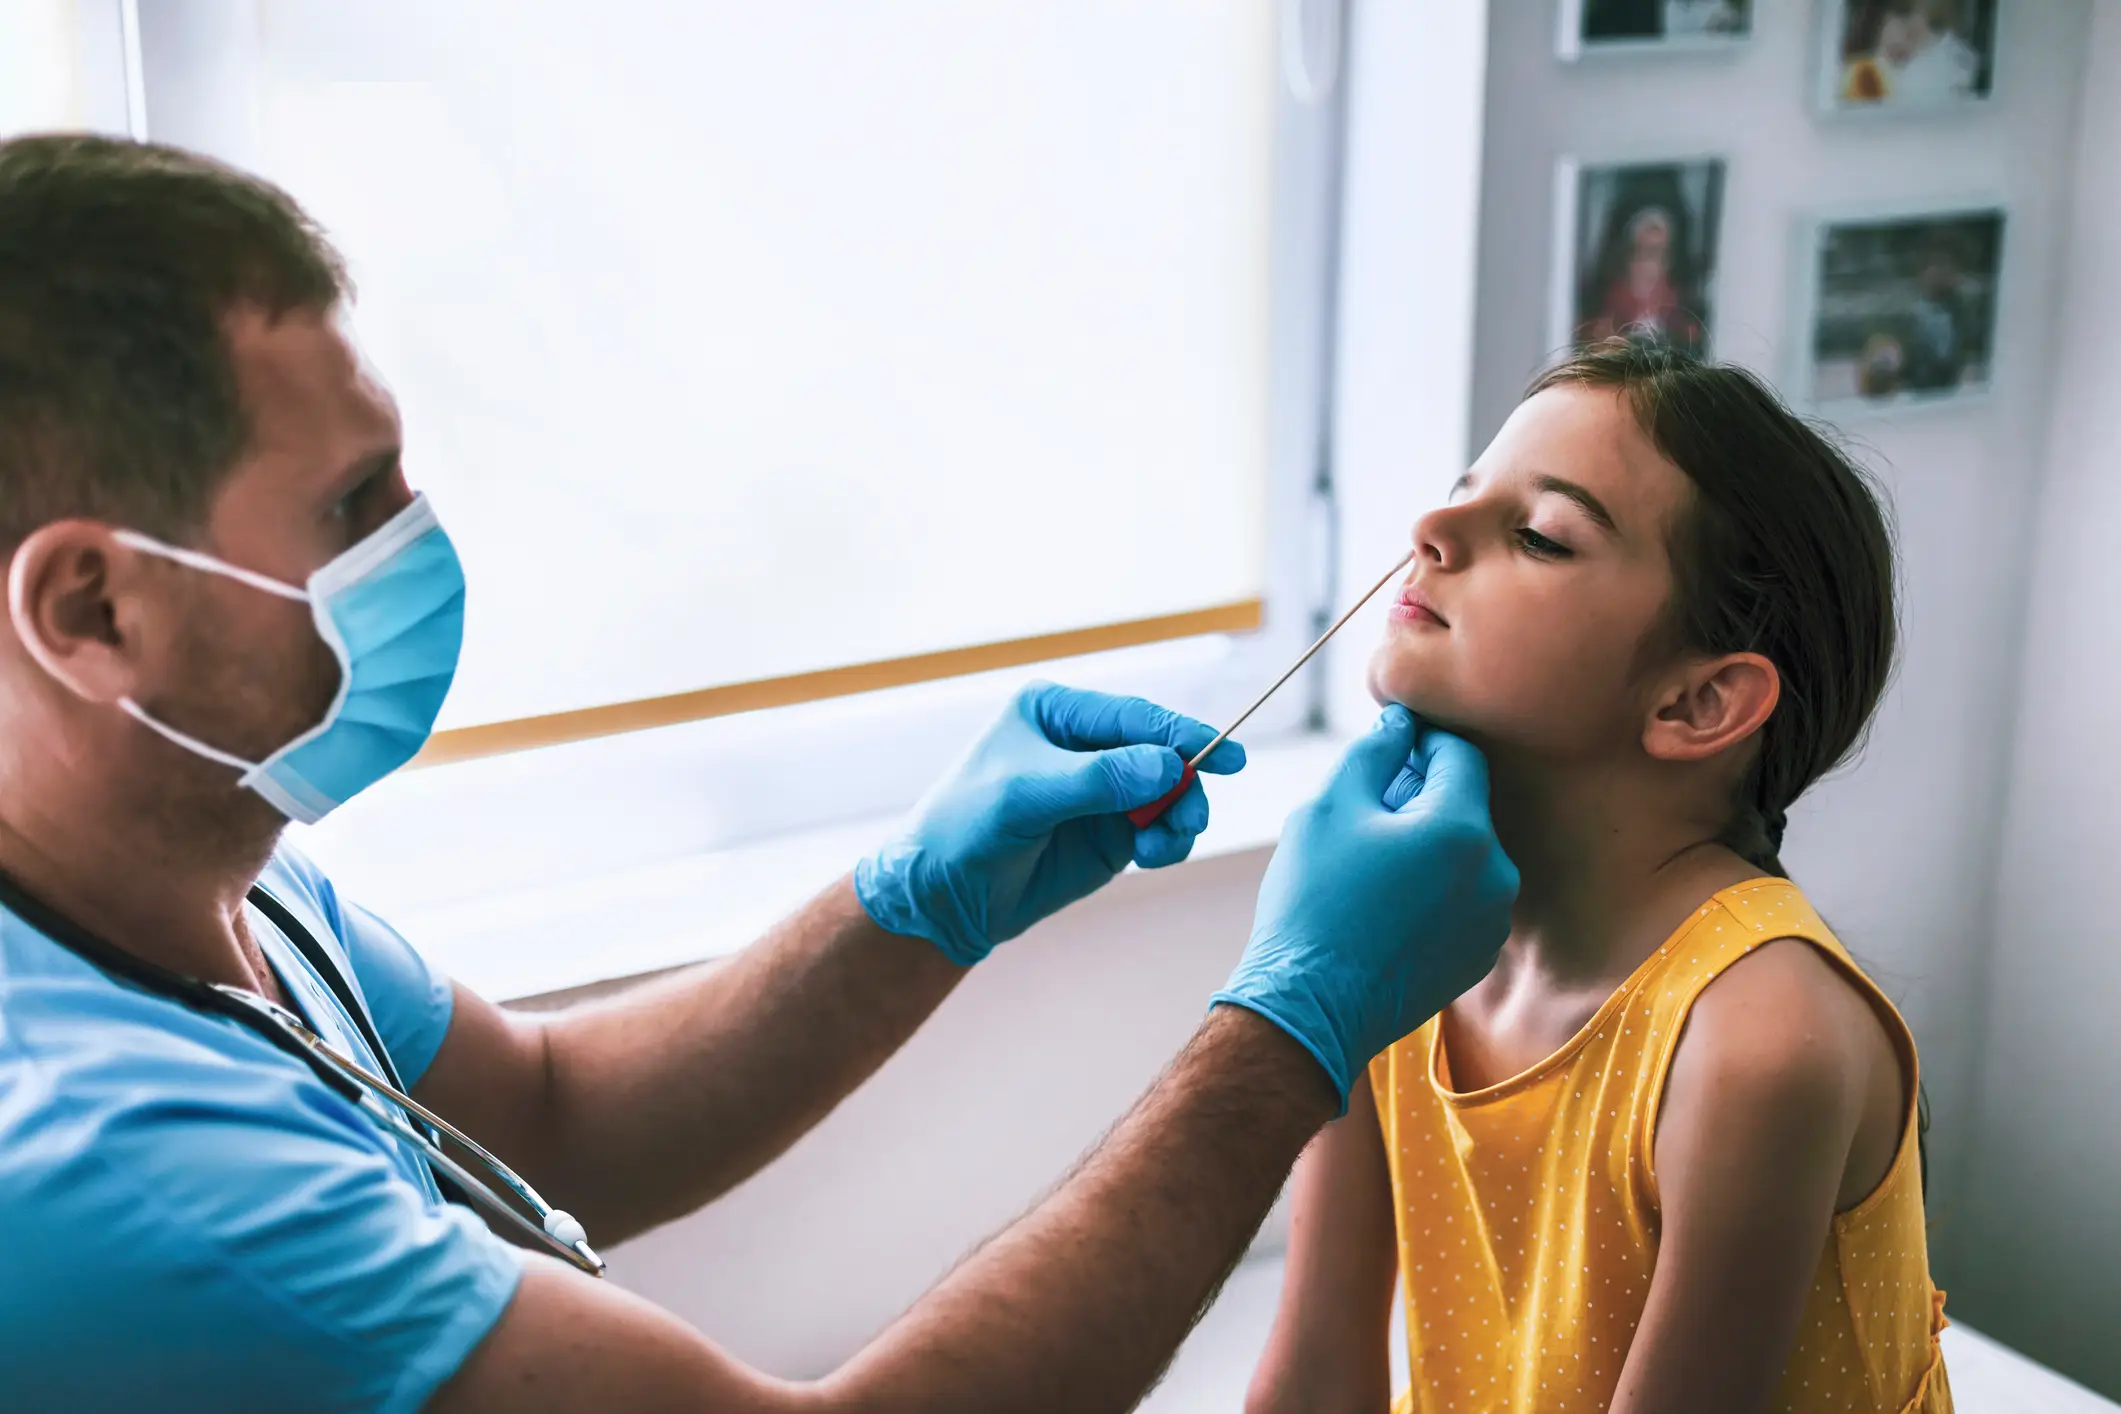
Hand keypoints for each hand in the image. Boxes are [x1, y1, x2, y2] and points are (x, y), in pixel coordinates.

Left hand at [855, 681, 1246, 965]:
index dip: (1183, 735)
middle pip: (1161, 754)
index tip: (1228, 757)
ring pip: (1168, 793)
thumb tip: (1168, 766)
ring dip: (1178, 818)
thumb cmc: (966, 827)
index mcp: (1056, 712)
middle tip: (1187, 820)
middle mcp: (1084, 745)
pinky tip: (1149, 856)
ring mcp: (1100, 790)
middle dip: (1183, 785)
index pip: (1133, 716)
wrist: (941, 896)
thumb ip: (1100, 780)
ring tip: (1159, 847)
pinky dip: (1166, 842)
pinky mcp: (1108, 833)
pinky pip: (1159, 828)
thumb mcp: (1027, 795)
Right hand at [1213, 706, 1516, 1105]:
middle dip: (1421, 798)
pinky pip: (1465, 899)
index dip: (1422, 742)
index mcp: (1462, 830)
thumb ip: (1374, 752)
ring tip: (1372, 866)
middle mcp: (1495, 874)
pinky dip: (1435, 889)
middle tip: (1365, 814)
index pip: (1459, 755)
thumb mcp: (1329, 807)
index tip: (1388, 749)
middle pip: (1465, 806)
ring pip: (1465, 855)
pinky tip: (1386, 905)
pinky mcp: (1480, 955)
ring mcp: (1493, 921)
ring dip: (1429, 845)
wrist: (1310, 1005)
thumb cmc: (1313, 902)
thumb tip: (1401, 724)